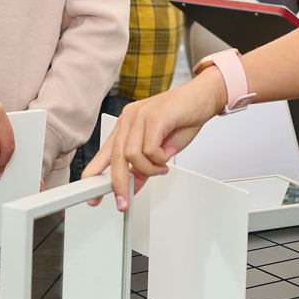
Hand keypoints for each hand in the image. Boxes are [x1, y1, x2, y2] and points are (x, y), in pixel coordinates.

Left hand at [81, 70, 226, 208]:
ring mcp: (140, 116)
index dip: (95, 176)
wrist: (204, 96)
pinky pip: (149, 150)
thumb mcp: (162, 149)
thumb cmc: (184, 118)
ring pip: (131, 155)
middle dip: (119, 184)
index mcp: (126, 126)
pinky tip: (168, 155)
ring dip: (149, 169)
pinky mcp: (153, 116)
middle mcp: (129, 119)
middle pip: (115, 157)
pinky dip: (160, 159)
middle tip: (124, 201)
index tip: (94, 196)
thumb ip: (145, 165)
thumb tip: (134, 184)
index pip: (104, 153)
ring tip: (161, 167)